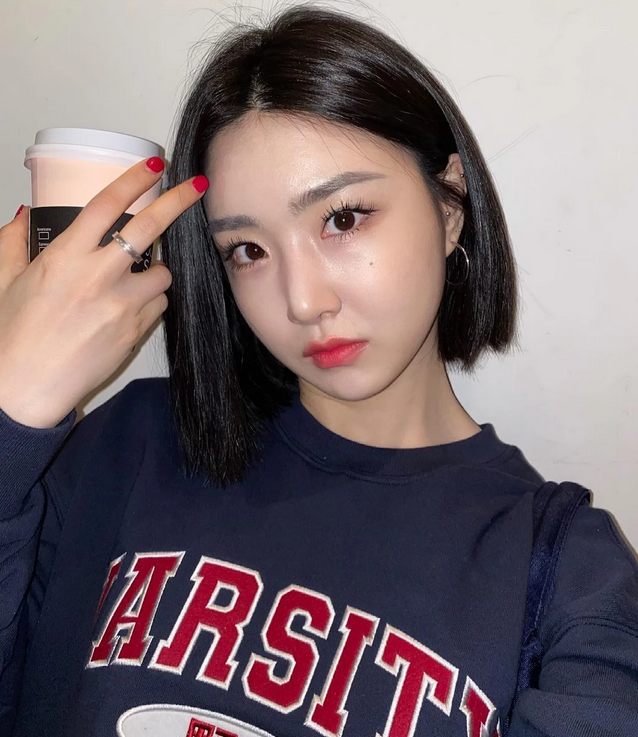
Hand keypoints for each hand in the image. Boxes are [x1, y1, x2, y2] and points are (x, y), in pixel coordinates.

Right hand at [0, 158, 208, 427]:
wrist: (27, 388)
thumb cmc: (14, 338)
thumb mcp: (3, 281)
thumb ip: (12, 242)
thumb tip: (24, 214)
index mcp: (64, 258)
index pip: (105, 205)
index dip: (134, 179)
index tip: (154, 166)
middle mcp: (98, 277)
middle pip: (150, 227)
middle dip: (178, 201)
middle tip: (197, 187)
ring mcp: (122, 305)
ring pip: (162, 273)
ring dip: (153, 272)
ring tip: (128, 285)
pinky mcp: (136, 330)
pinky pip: (159, 306)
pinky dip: (150, 302)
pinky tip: (125, 312)